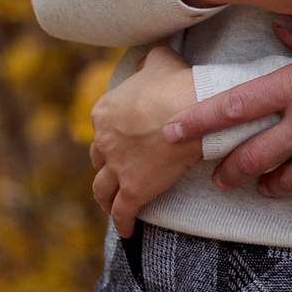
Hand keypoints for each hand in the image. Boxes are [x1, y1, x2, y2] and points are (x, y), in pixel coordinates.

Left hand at [90, 46, 201, 235]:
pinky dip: (121, 223)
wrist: (194, 110)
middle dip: (105, 164)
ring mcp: (118, 167)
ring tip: (110, 205)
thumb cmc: (178, 83)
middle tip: (117, 171)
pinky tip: (126, 231)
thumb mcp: (158, 60)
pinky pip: (121, 212)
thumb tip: (144, 61)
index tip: (119, 141)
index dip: (110, 136)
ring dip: (104, 198)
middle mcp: (104, 140)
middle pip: (98, 158)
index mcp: (104, 111)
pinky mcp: (134, 189)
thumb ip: (147, 61)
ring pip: (102, 189)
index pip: (101, 128)